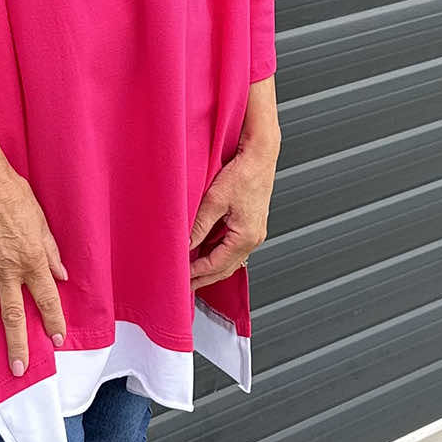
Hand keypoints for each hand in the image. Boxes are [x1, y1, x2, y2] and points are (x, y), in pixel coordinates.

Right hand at [0, 166, 67, 375]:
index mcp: (31, 260)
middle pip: (13, 315)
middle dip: (17, 345)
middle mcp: (7, 271)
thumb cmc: (13, 196)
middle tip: (18, 369)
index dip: (52, 321)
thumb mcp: (41, 222)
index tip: (55, 339)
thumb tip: (61, 274)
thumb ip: (50, 252)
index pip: (46, 298)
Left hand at [188, 143, 276, 289]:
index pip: (217, 265)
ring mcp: (254, 233)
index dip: (197, 273)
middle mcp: (254, 239)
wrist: (260, 156)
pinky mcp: (251, 225)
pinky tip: (203, 252)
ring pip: (229, 259)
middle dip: (204, 277)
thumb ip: (199, 226)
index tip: (180, 277)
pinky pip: (232, 247)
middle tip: (185, 286)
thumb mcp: (214, 201)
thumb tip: (184, 245)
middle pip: (225, 268)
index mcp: (246, 237)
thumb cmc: (243, 174)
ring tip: (191, 271)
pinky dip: (217, 253)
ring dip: (210, 266)